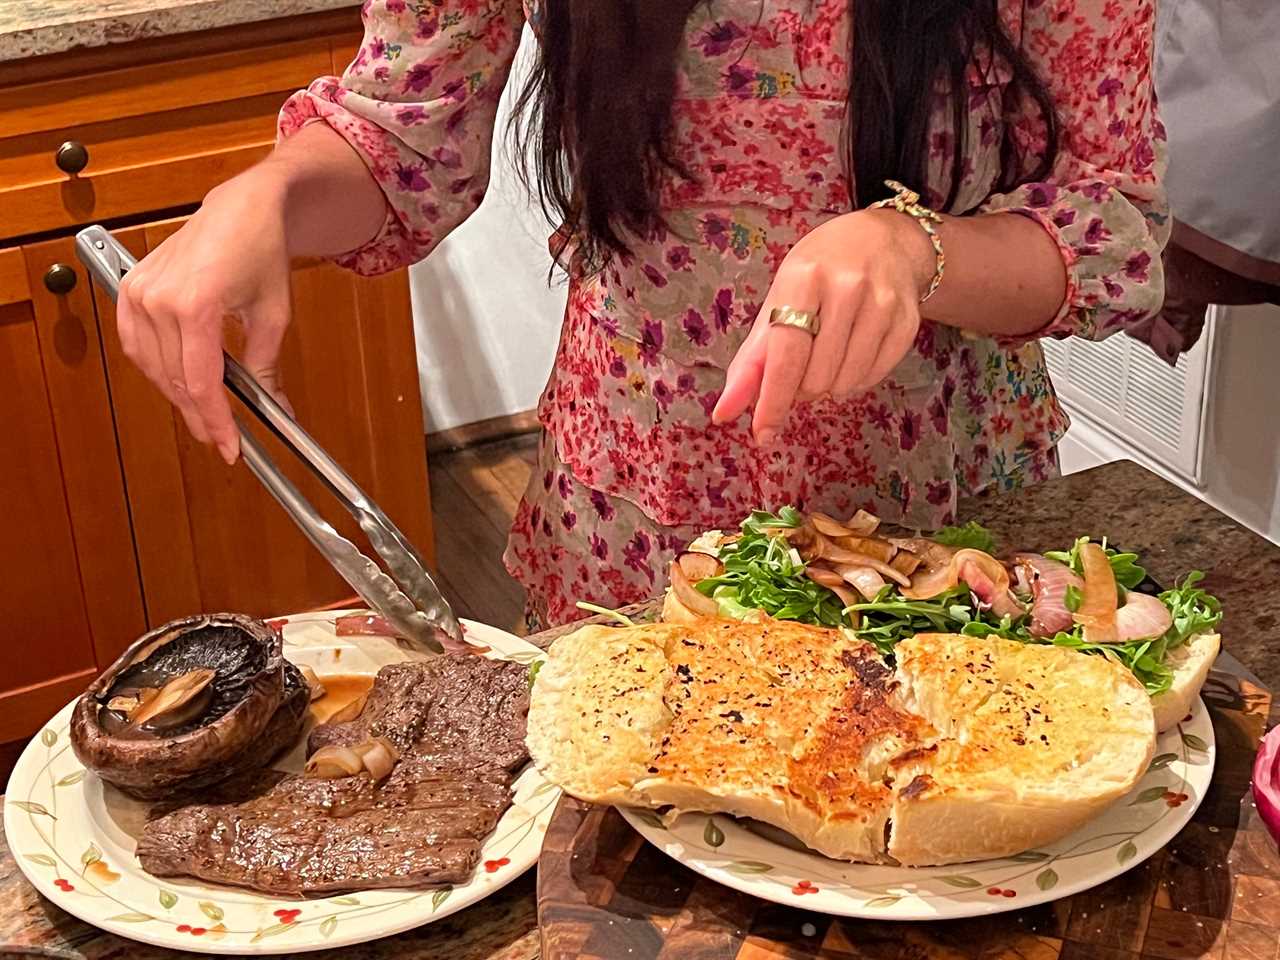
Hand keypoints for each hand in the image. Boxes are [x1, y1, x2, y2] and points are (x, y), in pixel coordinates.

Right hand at [117, 170, 293, 463]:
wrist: (242, 207)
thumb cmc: (260, 249)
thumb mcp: (273, 314)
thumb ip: (267, 367)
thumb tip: (276, 409)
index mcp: (196, 304)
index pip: (200, 382)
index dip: (214, 422)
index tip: (229, 447)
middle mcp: (159, 298)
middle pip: (174, 380)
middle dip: (199, 415)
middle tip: (222, 440)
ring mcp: (140, 291)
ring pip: (151, 367)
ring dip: (176, 395)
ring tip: (204, 414)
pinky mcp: (131, 287)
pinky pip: (133, 344)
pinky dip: (152, 368)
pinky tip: (173, 382)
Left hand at [713, 208, 934, 442]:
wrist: (882, 241)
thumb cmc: (818, 274)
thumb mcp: (777, 303)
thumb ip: (750, 361)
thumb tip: (723, 412)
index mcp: (804, 278)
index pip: (787, 356)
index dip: (773, 401)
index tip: (763, 433)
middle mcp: (847, 287)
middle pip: (816, 378)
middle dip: (801, 387)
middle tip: (803, 363)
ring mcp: (883, 303)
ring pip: (846, 384)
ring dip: (828, 386)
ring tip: (827, 356)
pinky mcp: (908, 320)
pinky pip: (873, 378)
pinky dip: (855, 380)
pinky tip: (852, 354)